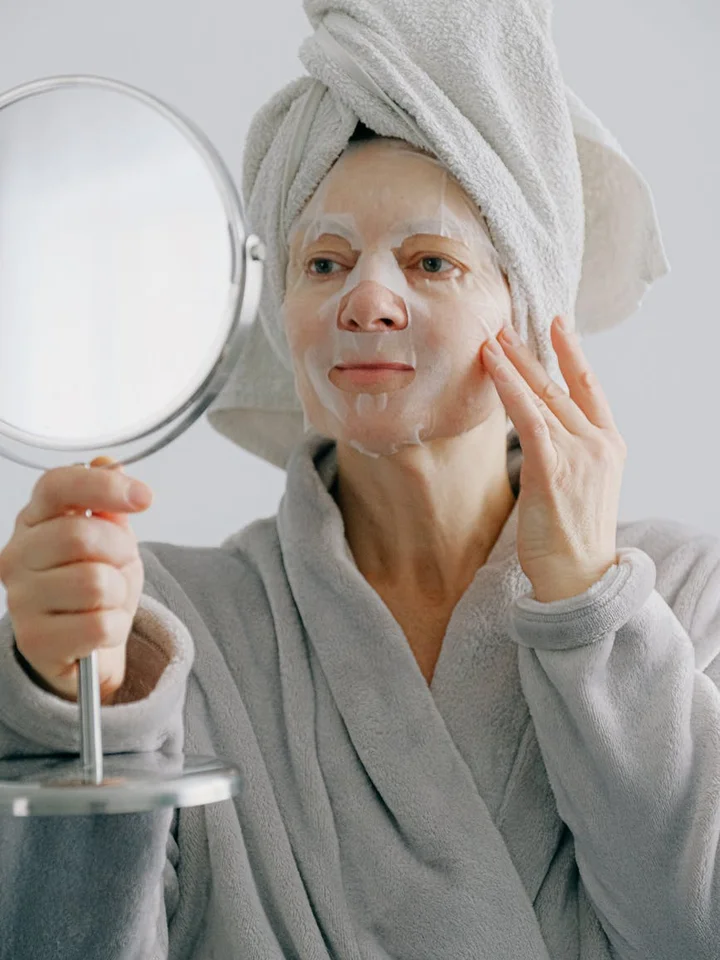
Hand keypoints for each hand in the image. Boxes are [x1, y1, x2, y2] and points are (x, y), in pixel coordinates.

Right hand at [0, 457, 152, 701]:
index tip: (143, 497)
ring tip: (106, 599)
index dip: (104, 486)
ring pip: (95, 583)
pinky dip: (114, 628)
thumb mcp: (111, 541)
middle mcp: (18, 555)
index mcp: (35, 520)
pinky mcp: (34, 640)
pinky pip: (98, 625)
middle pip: (82, 535)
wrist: (84, 648)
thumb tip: (109, 464)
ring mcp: (21, 598)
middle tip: (119, 564)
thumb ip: (110, 505)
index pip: (58, 485)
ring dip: (118, 593)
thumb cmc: (95, 587)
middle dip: (120, 551)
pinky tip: (100, 628)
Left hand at [481, 316, 625, 602]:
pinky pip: (528, 418)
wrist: (579, 580)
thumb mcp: (580, 487)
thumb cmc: (572, 539)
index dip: (572, 354)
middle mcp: (599, 443)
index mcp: (609, 446)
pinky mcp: (553, 468)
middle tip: (507, 325)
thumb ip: (566, 455)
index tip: (557, 325)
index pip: (589, 388)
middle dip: (532, 352)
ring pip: (542, 396)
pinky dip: (509, 390)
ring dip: (514, 364)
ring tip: (491, 339)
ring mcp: (579, 454)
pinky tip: (493, 368)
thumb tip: (537, 433)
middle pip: (560, 386)